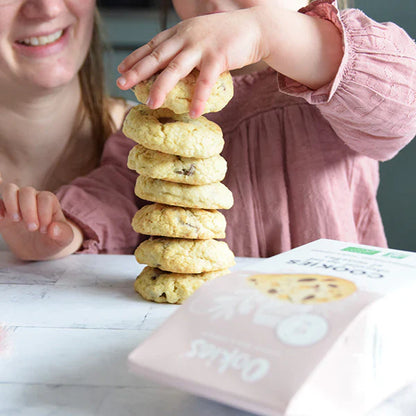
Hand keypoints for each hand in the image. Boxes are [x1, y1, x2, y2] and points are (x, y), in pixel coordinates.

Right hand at [0, 179, 82, 260]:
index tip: (44, 230)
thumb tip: (53, 229)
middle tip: (32, 228)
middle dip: (28, 209)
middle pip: (27, 191)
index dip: (44, 213)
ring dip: (10, 202)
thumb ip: (63, 234)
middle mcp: (32, 199)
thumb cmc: (53, 240)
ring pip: (9, 189)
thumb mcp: (64, 240)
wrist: (40, 248)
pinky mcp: (3, 213)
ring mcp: (16, 204)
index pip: (45, 198)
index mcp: (49, 202)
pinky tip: (2, 219)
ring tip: (16, 220)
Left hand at [117, 8, 263, 117]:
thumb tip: (171, 63)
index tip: (120, 69)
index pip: (153, 45)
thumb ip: (185, 46)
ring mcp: (201, 46)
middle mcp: (187, 37)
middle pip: (157, 57)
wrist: (255, 27)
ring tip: (150, 105)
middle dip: (137, 71)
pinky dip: (198, 99)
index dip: (135, 57)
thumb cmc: (227, 35)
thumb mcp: (200, 34)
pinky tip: (192, 113)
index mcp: (181, 32)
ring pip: (175, 69)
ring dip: (161, 88)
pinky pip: (205, 82)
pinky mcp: (218, 57)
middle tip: (120, 85)